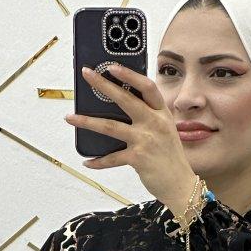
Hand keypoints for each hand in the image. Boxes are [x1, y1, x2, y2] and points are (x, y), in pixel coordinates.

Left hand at [65, 64, 196, 210]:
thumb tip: (117, 109)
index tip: (111, 66)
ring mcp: (146, 140)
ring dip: (87, 121)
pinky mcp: (138, 158)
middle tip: (86, 73)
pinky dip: (98, 161)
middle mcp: (154, 123)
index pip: (146, 86)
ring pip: (110, 126)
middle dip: (102, 84)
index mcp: (162, 113)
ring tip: (70, 117)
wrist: (181, 185)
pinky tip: (88, 161)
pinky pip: (112, 158)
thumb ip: (148, 118)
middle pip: (124, 98)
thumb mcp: (165, 131)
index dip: (129, 74)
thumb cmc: (170, 158)